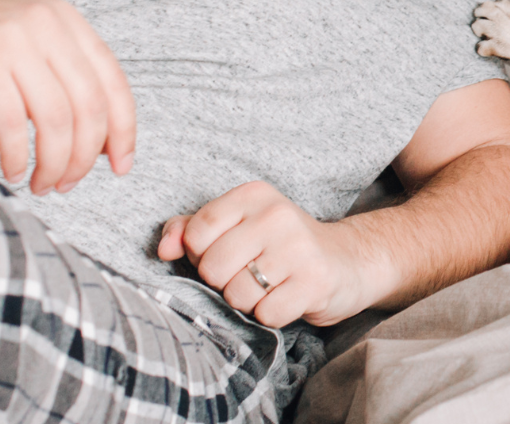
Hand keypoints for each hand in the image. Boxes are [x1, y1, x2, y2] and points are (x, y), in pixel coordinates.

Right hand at [0, 0, 135, 194]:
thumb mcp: (25, 65)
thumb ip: (63, 95)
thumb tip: (102, 147)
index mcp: (67, 21)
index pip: (113, 82)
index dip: (123, 131)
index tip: (119, 167)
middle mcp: (47, 23)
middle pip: (89, 104)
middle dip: (84, 156)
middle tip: (67, 185)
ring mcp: (14, 37)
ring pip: (55, 116)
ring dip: (53, 162)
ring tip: (42, 185)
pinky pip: (11, 120)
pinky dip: (16, 155)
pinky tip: (12, 171)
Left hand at [158, 181, 384, 327]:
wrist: (347, 260)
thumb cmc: (280, 245)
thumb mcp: (237, 226)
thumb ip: (191, 230)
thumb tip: (162, 248)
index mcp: (253, 194)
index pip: (196, 233)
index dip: (201, 254)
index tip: (227, 253)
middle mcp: (276, 214)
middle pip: (212, 268)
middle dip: (225, 282)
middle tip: (251, 273)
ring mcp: (298, 247)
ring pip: (236, 295)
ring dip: (249, 301)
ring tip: (271, 285)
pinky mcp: (314, 280)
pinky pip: (266, 314)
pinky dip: (272, 314)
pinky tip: (288, 297)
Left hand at [470, 0, 509, 63]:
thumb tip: (498, 5)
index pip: (496, 2)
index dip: (489, 6)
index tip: (488, 12)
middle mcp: (508, 21)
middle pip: (485, 9)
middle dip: (479, 14)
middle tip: (480, 20)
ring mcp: (503, 35)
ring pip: (479, 25)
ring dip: (478, 30)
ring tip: (483, 35)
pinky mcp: (501, 49)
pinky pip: (482, 47)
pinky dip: (482, 49)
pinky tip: (487, 50)